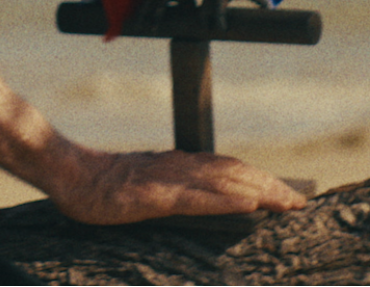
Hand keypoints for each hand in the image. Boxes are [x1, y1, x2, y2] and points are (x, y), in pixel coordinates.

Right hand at [44, 144, 306, 224]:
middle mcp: (180, 166)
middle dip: (271, 186)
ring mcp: (168, 179)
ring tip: (286, 201)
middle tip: (301, 201)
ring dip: (259, 189)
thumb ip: (175, 189)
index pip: (230, 168)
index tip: (290, 193)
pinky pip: (196, 198)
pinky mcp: (154, 195)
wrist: (68, 175)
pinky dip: (225, 199)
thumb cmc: (103, 186)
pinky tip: (246, 204)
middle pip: (235, 172)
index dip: (262, 178)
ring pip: (223, 181)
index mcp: (180, 165)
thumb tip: (207, 198)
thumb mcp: (145, 187)